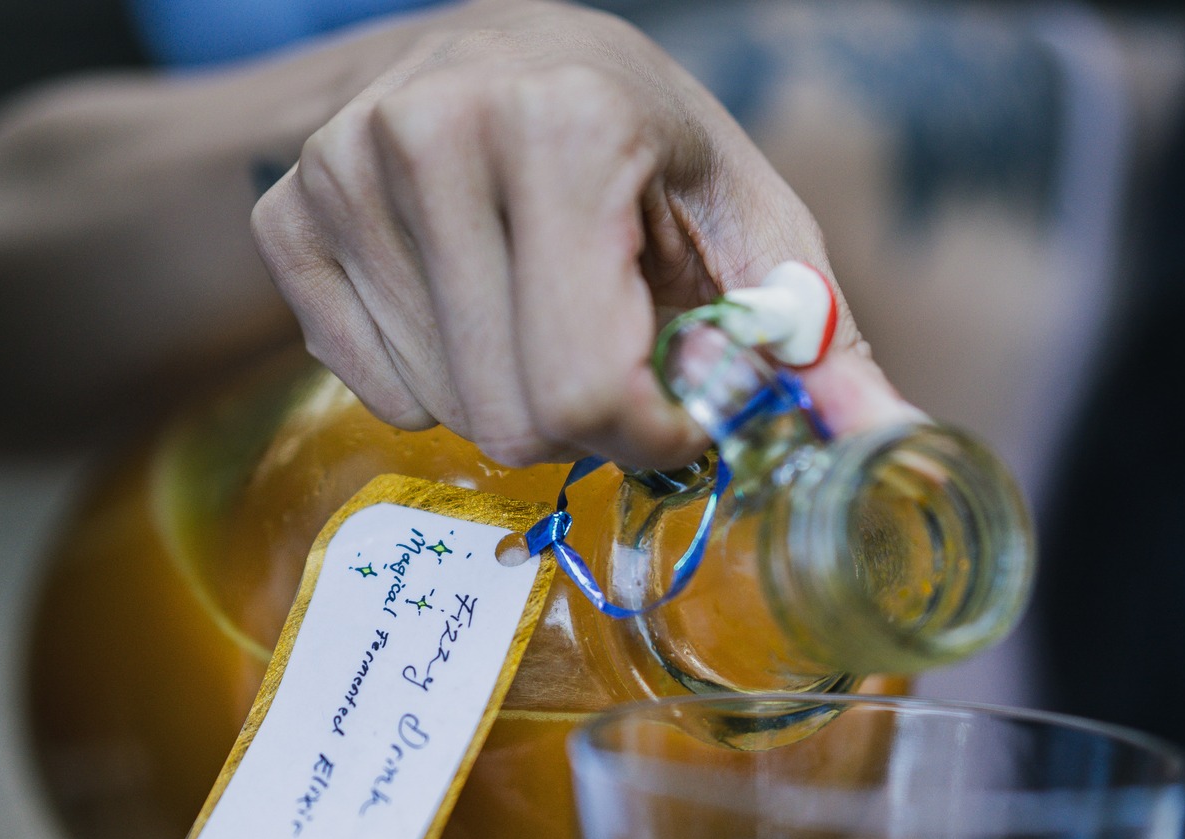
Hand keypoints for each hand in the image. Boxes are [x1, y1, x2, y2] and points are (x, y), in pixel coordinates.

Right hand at [252, 0, 915, 470]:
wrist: (493, 48)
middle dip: (580, 421)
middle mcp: (436, 137)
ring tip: (535, 309)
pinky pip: (370, 385)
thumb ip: (815, 335)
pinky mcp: (289, 215)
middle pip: (509, 415)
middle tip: (607, 352)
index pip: (586, 385)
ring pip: (441, 410)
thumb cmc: (638, 140)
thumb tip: (895, 445)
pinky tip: (465, 302)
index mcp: (564, 131)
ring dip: (508, 395)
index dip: (647, 432)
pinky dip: (432, 377)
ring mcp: (346, 174)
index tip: (675, 408)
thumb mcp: (745, 216)